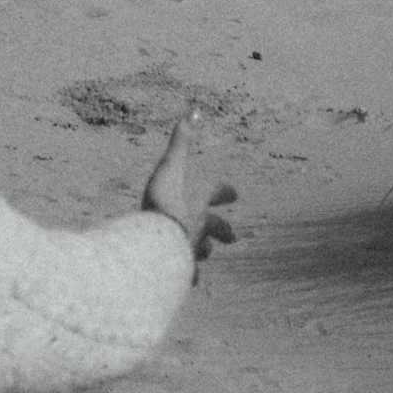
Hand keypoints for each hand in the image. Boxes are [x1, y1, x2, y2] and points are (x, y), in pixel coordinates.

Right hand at [142, 114, 236, 272]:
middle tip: (235, 237)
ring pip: (202, 251)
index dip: (224, 191)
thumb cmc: (164, 201)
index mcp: (199, 200)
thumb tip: (195, 109)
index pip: (216, 192)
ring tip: (206, 256)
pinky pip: (186, 274)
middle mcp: (199, 226)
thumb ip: (181, 140)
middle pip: (216, 228)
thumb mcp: (171, 165)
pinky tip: (187, 283)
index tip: (236, 193)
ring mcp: (191, 249)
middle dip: (223, 230)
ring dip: (204, 251)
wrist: (157, 242)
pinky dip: (186, 277)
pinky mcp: (179, 269)